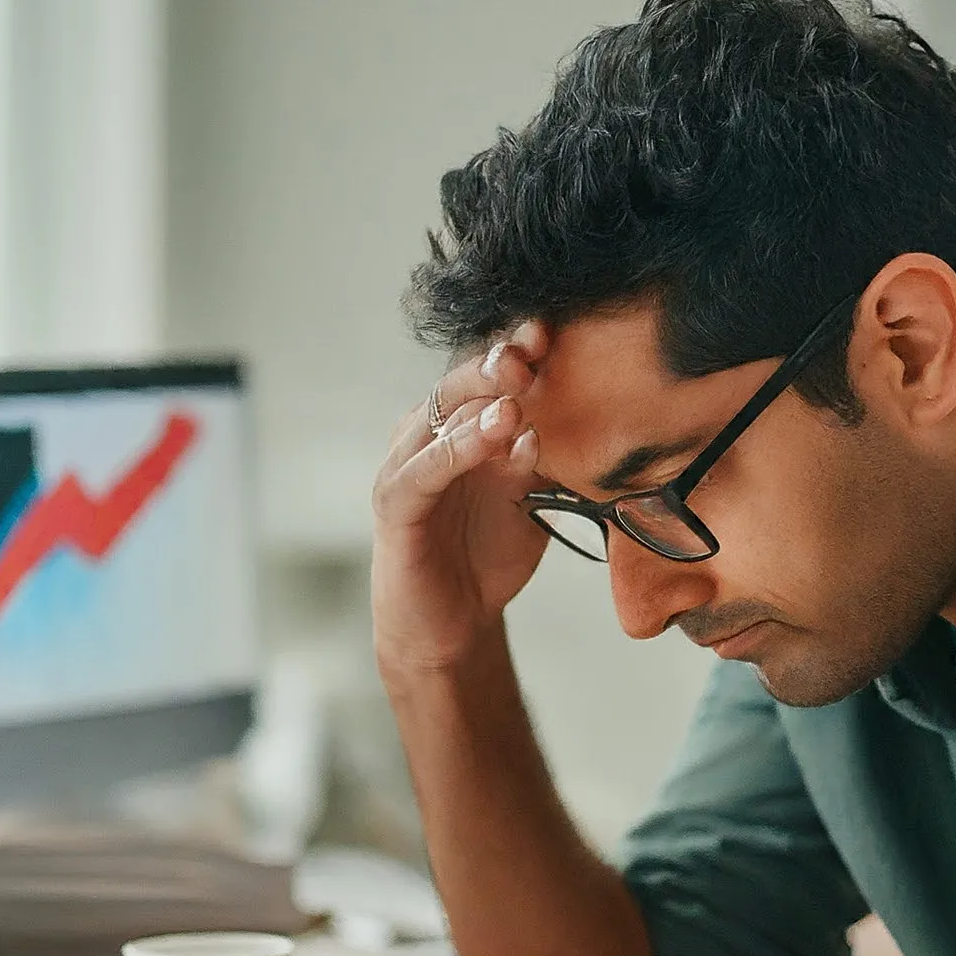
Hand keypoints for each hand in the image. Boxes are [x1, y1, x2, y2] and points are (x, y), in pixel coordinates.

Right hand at [371, 323, 550, 680]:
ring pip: (440, 417)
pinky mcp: (395, 504)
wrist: (453, 625)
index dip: (519, 350)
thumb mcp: (530, 502)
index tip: (557, 331)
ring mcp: (408, 465)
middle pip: (461, 381)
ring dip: (479, 397)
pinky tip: (491, 432)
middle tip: (535, 343)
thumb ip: (540, 463)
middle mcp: (430, 435)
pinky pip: (425, 468)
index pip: (489, 377)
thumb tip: (560, 422)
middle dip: (499, 359)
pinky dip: (458, 447)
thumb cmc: (489, 556)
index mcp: (464, 427)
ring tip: (517, 385)